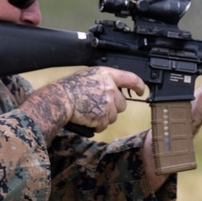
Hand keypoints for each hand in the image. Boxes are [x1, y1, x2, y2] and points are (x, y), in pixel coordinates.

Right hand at [21, 67, 144, 138]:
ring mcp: (108, 104)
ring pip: (114, 116)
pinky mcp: (103, 117)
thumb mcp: (90, 76)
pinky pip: (105, 125)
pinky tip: (87, 118)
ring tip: (89, 111)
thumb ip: (105, 81)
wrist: (60, 100)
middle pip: (122, 104)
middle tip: (96, 105)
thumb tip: (115, 89)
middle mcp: (110, 88)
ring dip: (104, 117)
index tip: (141, 91)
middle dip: (113, 108)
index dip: (139, 86)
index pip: (131, 79)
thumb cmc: (70, 88)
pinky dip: (97, 125)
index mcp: (107, 75)